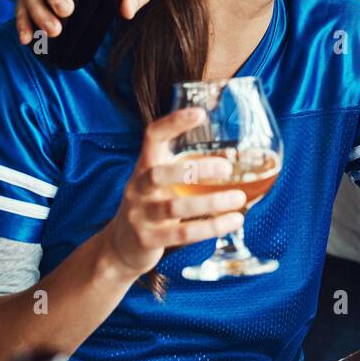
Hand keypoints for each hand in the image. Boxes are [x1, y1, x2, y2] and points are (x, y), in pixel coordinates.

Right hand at [98, 107, 246, 280]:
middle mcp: (138, 188)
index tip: (200, 113)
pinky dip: (212, 227)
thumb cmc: (151, 205)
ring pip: (175, 207)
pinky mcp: (148, 240)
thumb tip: (233, 153)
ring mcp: (140, 215)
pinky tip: (234, 221)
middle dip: (194, 170)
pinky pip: (183, 233)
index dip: (173, 123)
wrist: (120, 247)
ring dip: (211, 202)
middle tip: (227, 167)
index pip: (152, 137)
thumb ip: (183, 166)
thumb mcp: (159, 181)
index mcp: (144, 166)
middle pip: (159, 175)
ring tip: (239, 198)